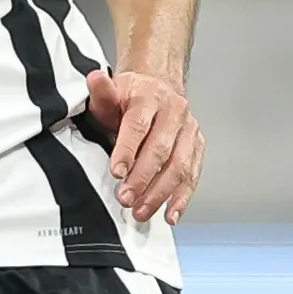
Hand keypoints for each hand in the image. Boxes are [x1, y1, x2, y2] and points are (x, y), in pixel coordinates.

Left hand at [84, 68, 202, 224]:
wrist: (158, 88)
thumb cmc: (131, 97)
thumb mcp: (111, 92)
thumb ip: (102, 93)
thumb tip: (95, 80)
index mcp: (150, 96)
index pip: (138, 124)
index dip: (128, 150)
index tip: (117, 172)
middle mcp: (174, 111)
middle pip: (160, 149)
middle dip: (142, 178)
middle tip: (126, 198)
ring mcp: (189, 130)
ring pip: (180, 165)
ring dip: (161, 193)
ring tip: (142, 210)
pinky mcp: (197, 146)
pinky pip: (193, 175)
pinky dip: (182, 197)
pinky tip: (171, 213)